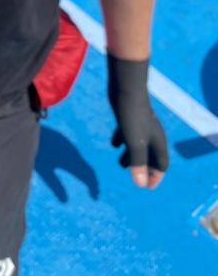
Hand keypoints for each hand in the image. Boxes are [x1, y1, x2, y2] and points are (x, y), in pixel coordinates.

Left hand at [107, 53, 168, 189]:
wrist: (125, 88)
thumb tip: (141, 184)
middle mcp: (152, 134)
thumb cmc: (132, 116)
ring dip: (131, 156)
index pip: (161, 164)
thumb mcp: (134, 143)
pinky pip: (128, 133)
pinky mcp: (130, 117)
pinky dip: (122, 141)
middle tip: (136, 180)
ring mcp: (141, 124)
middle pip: (151, 156)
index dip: (155, 176)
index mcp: (157, 142)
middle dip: (144, 168)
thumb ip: (137, 163)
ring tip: (120, 164)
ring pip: (138, 145)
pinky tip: (113, 144)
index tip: (147, 187)